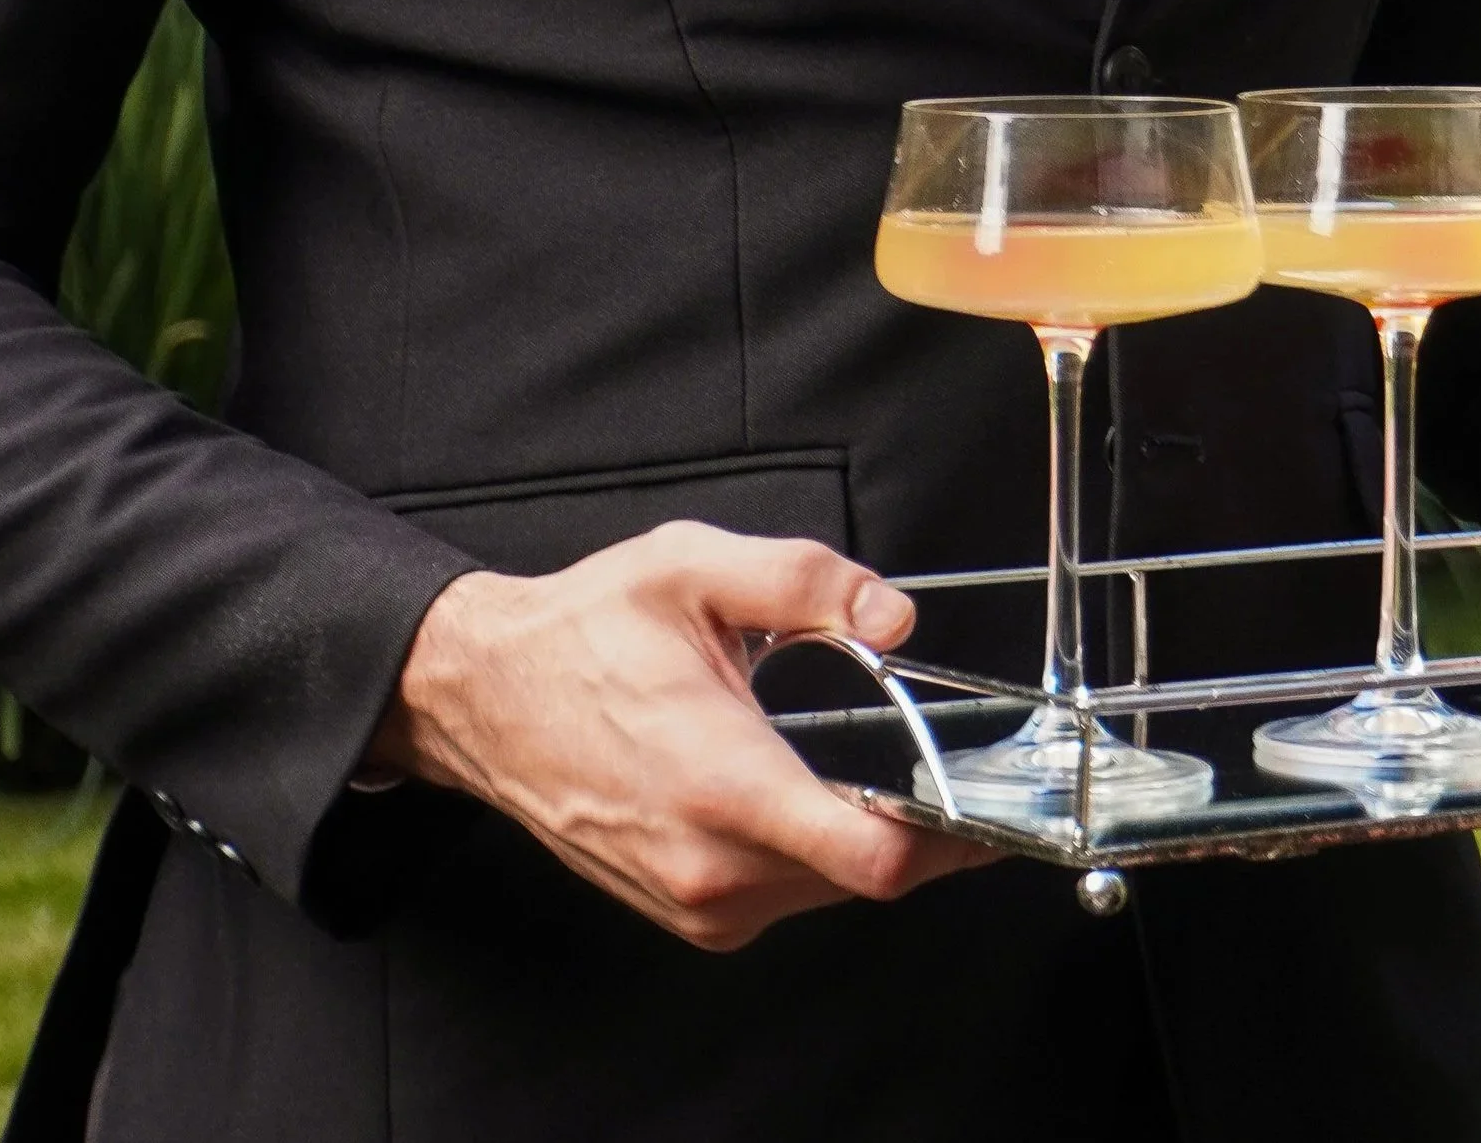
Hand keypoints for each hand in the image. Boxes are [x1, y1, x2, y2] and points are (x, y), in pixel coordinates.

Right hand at [372, 521, 985, 948]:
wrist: (486, 697)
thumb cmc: (583, 635)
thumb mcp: (695, 569)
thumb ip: (806, 580)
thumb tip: (892, 614)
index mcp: (726, 785)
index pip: (872, 858)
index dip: (952, 841)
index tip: (994, 813)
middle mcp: (711, 865)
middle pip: (862, 876)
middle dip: (915, 827)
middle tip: (945, 768)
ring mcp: (693, 900)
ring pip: (822, 890)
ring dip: (856, 838)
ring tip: (868, 771)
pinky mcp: (683, 910)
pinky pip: (778, 897)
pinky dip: (807, 853)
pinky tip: (798, 792)